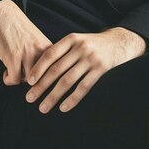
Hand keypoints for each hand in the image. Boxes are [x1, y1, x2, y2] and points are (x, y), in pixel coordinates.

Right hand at [0, 0, 51, 85]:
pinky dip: (9, 79)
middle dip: (33, 82)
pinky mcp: (13, 57)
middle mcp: (40, 51)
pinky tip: (6, 73)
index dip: (48, 81)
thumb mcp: (37, 42)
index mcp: (49, 48)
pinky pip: (14, 79)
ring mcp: (27, 54)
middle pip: (43, 79)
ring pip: (29, 81)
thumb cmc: (17, 29)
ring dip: (20, 79)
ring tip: (14, 73)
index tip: (41, 86)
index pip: (55, 72)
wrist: (2, 14)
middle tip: (24, 79)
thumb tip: (40, 78)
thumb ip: (42, 57)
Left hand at [24, 26, 146, 113]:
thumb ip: (62, 51)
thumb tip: (38, 70)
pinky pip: (84, 87)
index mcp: (71, 39)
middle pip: (56, 70)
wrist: (119, 42)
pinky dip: (72, 99)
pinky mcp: (101, 70)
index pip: (50, 54)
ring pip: (68, 81)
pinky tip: (63, 108)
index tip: (29, 82)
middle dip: (41, 86)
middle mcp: (80, 48)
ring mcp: (91, 59)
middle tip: (29, 98)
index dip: (38, 68)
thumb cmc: (92, 45)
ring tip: (43, 107)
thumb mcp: (77, 41)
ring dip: (53, 96)